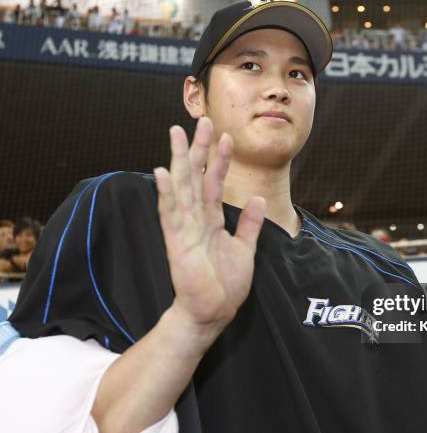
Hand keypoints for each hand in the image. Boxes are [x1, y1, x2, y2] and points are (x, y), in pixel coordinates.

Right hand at [153, 117, 265, 342]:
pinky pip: (170, 214)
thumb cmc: (225, 283)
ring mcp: (185, 228)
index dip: (220, 159)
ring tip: (177, 134)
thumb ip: (250, 224)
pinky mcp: (176, 242)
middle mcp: (196, 219)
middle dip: (200, 149)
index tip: (226, 135)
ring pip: (182, 188)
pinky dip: (167, 193)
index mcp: (212, 219)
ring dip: (180, 161)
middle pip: (196, 177)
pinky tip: (163, 172)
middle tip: (203, 120)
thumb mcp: (245, 249)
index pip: (215, 182)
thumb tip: (257, 198)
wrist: (213, 312)